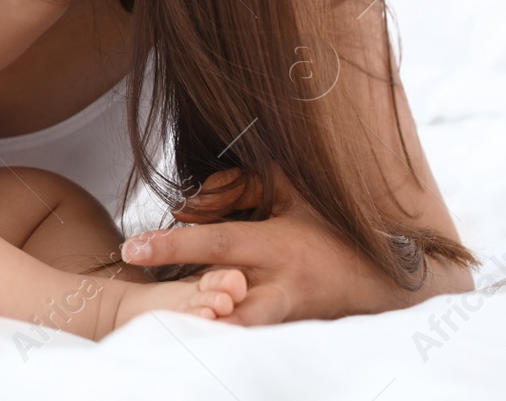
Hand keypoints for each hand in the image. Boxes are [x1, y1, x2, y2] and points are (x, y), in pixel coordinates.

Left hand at [121, 167, 461, 322]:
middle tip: (140, 306)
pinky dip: (222, 334)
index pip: (216, 244)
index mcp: (279, 245)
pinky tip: (190, 332)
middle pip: (223, 302)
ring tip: (161, 325)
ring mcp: (284, 317)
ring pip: (236, 329)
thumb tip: (187, 206)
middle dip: (184, 308)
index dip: (172, 244)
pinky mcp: (287, 334)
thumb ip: (236, 186)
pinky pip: (247, 335)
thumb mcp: (290, 188)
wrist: (388, 278)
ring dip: (203, 327)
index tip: (131, 249)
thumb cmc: (331, 222)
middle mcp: (280, 287)